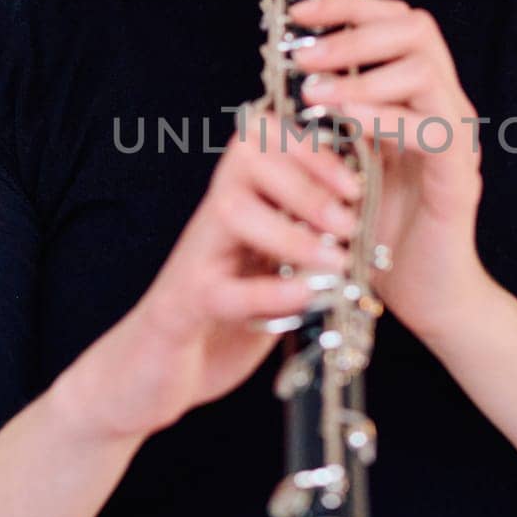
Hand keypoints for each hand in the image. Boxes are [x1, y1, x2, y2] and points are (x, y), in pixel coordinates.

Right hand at [80, 111, 361, 440]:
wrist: (150, 374)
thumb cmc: (218, 318)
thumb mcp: (268, 269)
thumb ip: (304, 240)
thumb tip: (366, 214)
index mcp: (237, 205)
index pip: (263, 141)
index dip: (310, 148)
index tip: (354, 183)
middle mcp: (212, 222)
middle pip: (246, 161)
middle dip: (306, 182)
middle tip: (350, 220)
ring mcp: (194, 261)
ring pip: (231, 212)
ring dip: (290, 231)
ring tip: (335, 260)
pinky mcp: (181, 308)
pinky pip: (220, 291)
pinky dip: (266, 292)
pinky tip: (305, 296)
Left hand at [289, 0, 488, 344]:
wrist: (430, 298)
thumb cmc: (387, 234)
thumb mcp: (352, 163)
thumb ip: (339, 120)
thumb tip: (295, 80)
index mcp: (420, 98)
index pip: (396, 21)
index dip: (350, 6)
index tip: (302, 15)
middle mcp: (446, 109)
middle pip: (417, 27)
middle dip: (353, 30)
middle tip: (306, 54)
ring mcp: (456, 141)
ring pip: (424, 69)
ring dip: (363, 72)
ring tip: (315, 93)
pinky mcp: (458, 178)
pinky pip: (429, 131)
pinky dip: (384, 118)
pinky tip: (345, 121)